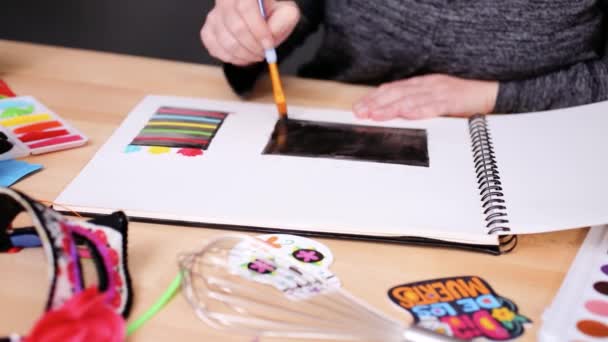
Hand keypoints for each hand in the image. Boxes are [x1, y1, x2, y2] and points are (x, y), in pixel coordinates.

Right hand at [201, 0, 299, 65]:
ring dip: (243, 54)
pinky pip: (214, 46)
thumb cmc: (273, 16)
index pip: (245, 6)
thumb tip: (270, 34)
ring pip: (224, 39)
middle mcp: (226, 0)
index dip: (258, 29)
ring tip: (255, 55)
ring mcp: (214, 15)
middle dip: (252, 45)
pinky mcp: (208, 30)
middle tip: (263, 53)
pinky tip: (242, 56)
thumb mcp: (286, 14)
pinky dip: (230, 57)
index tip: (268, 45)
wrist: (262, 21)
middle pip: (235, 25)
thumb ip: (282, 21)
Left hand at [353, 74, 498, 120]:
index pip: (393, 89)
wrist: (490, 94)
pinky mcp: (452, 101)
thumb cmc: (462, 100)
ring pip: (410, 99)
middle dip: (376, 103)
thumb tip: (393, 112)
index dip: (374, 98)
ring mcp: (440, 92)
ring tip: (375, 115)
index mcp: (423, 84)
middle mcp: (429, 85)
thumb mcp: (434, 98)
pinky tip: (405, 114)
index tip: (359, 107)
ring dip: (390, 108)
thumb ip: (415, 103)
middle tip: (360, 112)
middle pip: (397, 93)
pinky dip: (417, 110)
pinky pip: (432, 106)